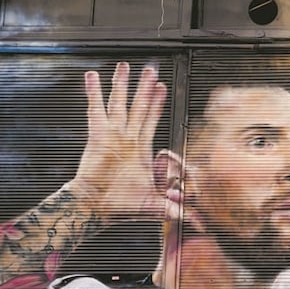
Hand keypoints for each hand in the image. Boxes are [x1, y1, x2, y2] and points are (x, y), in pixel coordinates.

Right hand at [70, 62, 168, 221]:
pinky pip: (96, 109)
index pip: (151, 119)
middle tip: (150, 69)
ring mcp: (112, 135)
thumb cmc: (120, 207)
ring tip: (123, 66)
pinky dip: (94, 92)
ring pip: (119, 103)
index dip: (157, 103)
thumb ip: (176, 209)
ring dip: (122, 84)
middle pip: (139, 106)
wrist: (95, 208)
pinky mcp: (98, 135)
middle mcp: (127, 137)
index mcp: (141, 149)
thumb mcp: (154, 206)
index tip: (162, 87)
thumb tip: (197, 222)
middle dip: (144, 88)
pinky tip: (92, 77)